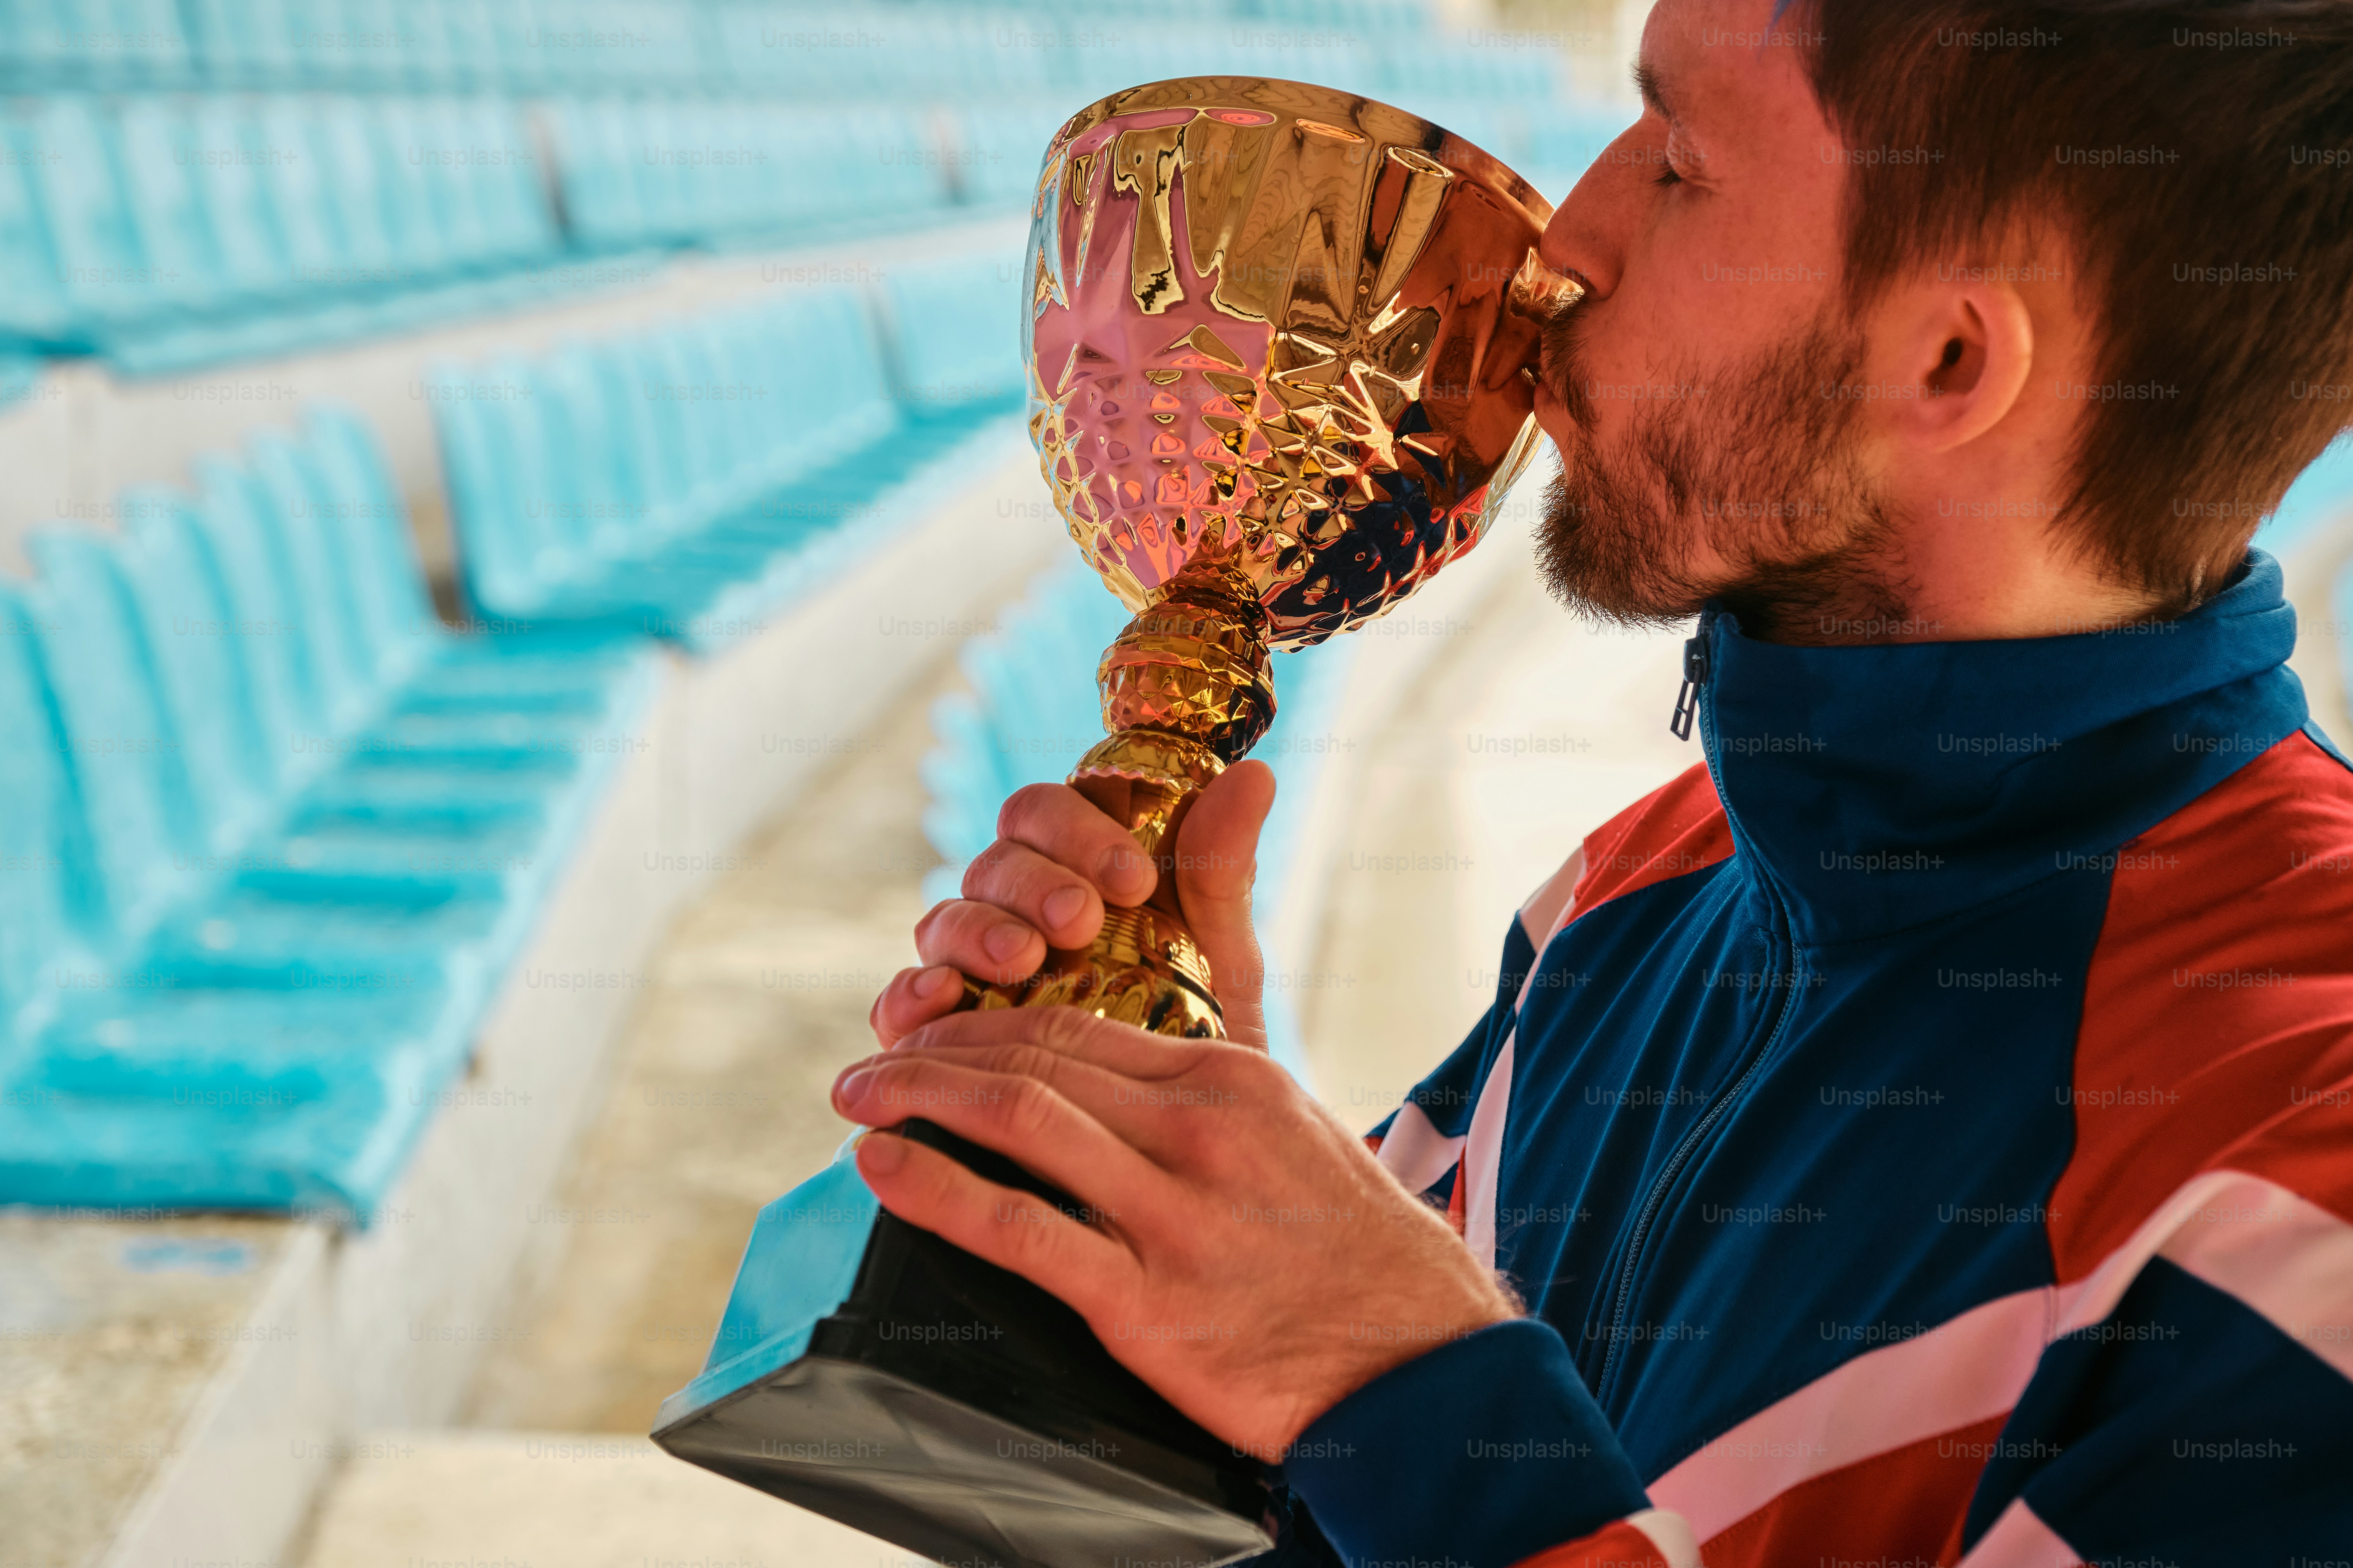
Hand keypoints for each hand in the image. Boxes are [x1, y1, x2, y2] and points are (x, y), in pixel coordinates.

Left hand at [831, 1005, 1517, 1458]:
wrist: (1425, 1364)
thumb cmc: (1360, 1256)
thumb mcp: (1294, 1137)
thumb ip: (1206, 1106)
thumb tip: (1114, 1091)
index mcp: (1231, 1082)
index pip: (1079, 1028)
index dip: (987, 1024)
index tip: (932, 1033)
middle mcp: (1197, 1130)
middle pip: (1035, 1059)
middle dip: (933, 1052)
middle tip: (870, 1062)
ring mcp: (1173, 1214)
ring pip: (1017, 1118)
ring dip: (917, 1098)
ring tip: (858, 1099)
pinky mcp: (1148, 1302)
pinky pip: (1020, 1229)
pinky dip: (937, 1189)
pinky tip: (883, 1167)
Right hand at [871, 762, 1278, 1049]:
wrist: (1187, 1159)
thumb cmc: (1200, 1046)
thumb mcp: (1221, 964)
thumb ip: (1221, 876)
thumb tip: (1256, 776)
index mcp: (1070, 875)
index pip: (1045, 814)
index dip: (1078, 830)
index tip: (1133, 876)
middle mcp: (1009, 913)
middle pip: (993, 863)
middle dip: (1035, 883)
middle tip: (1082, 919)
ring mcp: (965, 973)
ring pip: (945, 922)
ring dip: (979, 931)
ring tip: (1023, 958)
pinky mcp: (932, 1039)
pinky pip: (898, 1003)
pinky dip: (909, 993)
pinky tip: (939, 997)